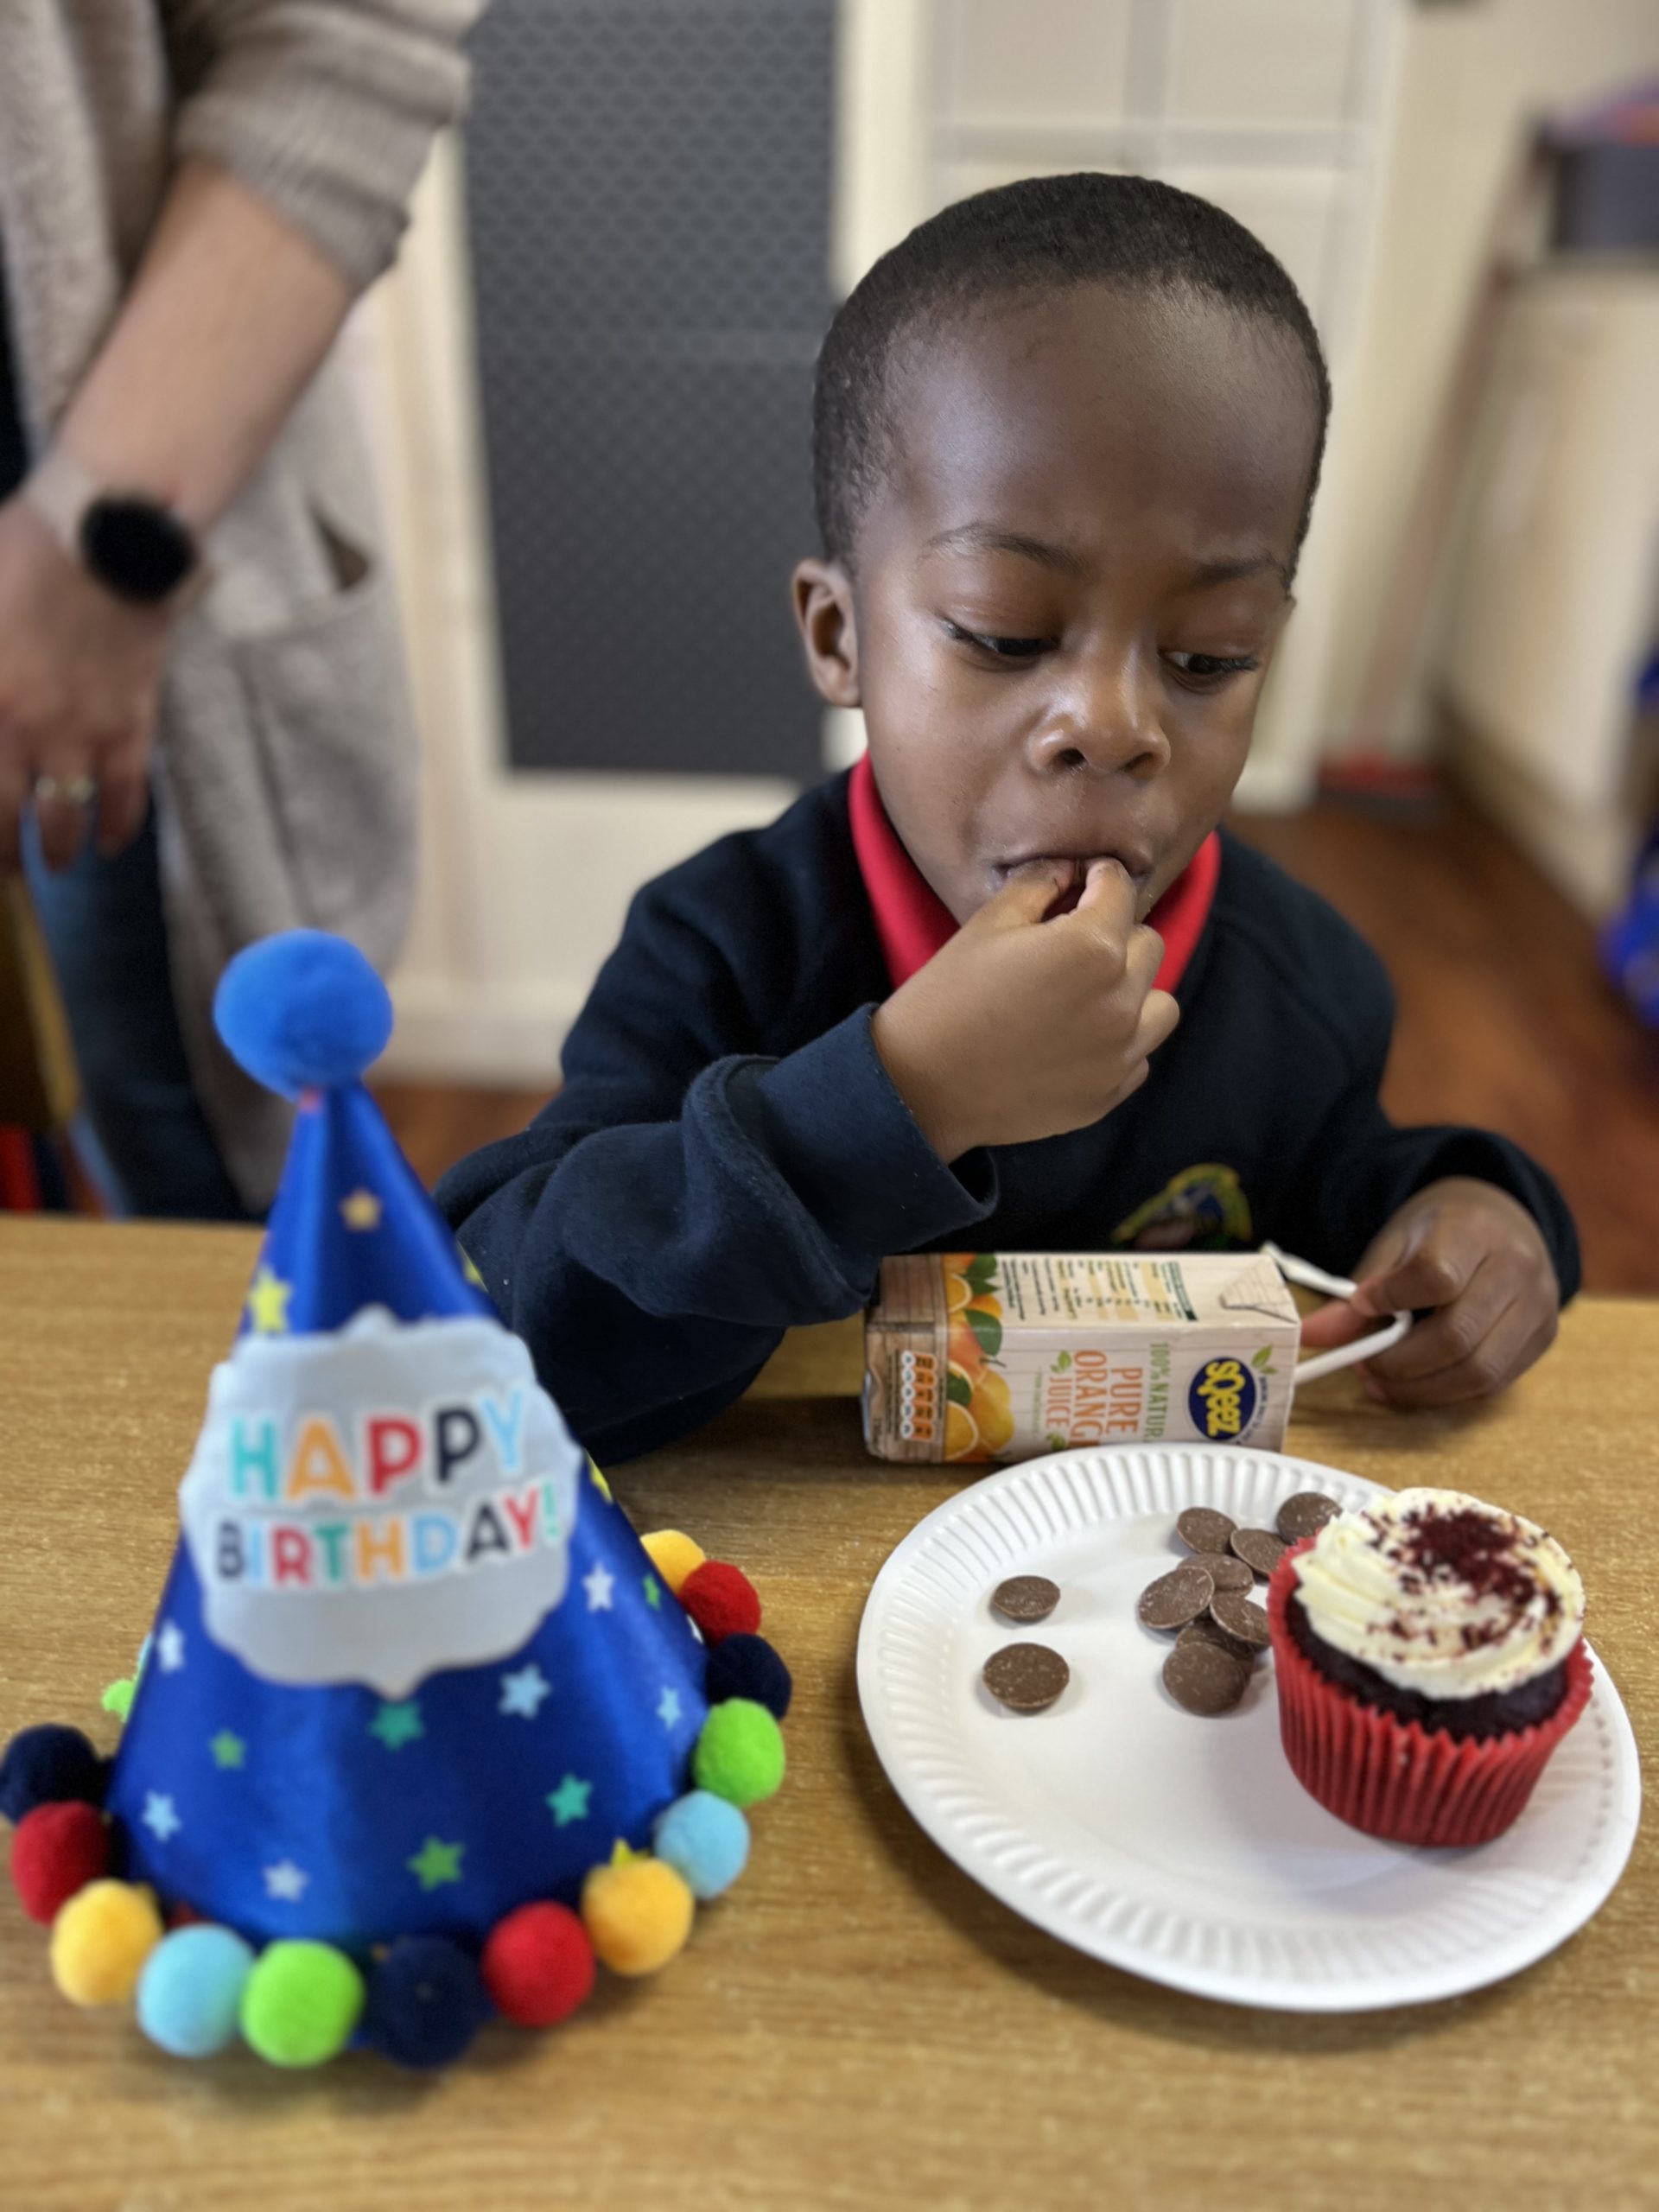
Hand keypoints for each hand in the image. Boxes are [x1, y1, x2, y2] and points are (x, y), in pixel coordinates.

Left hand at [0, 493, 169, 872]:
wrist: (108, 535)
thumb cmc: (22, 554)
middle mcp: (32, 730)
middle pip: (13, 815)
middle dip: (7, 855)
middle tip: (8, 873)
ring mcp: (87, 731)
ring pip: (70, 814)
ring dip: (60, 846)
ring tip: (57, 862)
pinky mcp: (133, 722)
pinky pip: (128, 790)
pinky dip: (119, 823)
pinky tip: (110, 843)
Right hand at [871, 858, 1179, 1160]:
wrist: (921, 1087)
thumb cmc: (947, 997)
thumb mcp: (987, 924)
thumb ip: (1039, 885)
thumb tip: (1070, 872)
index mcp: (1092, 946)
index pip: (1119, 887)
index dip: (1099, 877)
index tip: (1082, 881)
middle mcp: (1120, 999)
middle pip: (1148, 944)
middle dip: (1117, 934)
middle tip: (1072, 944)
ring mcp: (1120, 1052)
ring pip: (1160, 1004)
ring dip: (1134, 991)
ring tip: (1089, 995)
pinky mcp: (1109, 1093)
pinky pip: (1140, 1055)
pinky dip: (1120, 1043)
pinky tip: (1077, 1040)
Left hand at [1298, 1177, 1559, 1407]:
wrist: (1501, 1219)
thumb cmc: (1439, 1233)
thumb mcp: (1393, 1247)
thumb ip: (1355, 1294)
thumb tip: (1310, 1337)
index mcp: (1474, 1230)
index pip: (1437, 1277)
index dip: (1393, 1300)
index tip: (1362, 1304)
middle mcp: (1517, 1268)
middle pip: (1458, 1336)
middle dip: (1400, 1363)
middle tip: (1363, 1366)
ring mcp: (1538, 1306)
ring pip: (1480, 1371)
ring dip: (1422, 1389)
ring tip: (1383, 1381)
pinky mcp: (1543, 1339)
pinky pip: (1494, 1383)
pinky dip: (1448, 1392)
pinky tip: (1417, 1383)